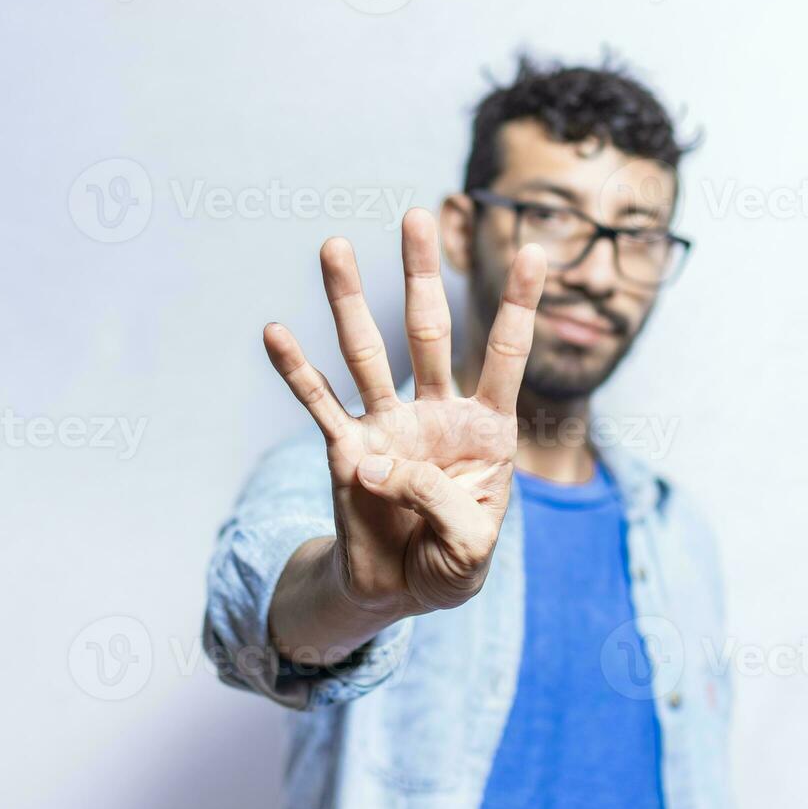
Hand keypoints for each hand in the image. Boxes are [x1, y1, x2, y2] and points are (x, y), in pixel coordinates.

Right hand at [263, 209, 545, 618]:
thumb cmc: (452, 564)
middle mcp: (436, 413)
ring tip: (335, 245)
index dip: (518, 304)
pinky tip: (274, 332)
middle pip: (429, 331)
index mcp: (488, 429)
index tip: (532, 250)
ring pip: (366, 353)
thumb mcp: (471, 546)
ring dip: (350, 300)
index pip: (505, 355)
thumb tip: (372, 461)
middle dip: (423, 273)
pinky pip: (318, 404)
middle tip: (417, 215)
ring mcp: (388, 427)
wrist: (402, 593)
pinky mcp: (345, 451)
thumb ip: (439, 501)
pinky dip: (295, 370)